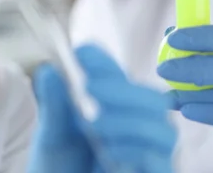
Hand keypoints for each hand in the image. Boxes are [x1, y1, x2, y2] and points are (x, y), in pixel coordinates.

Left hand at [28, 45, 175, 172]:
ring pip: (163, 129)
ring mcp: (148, 155)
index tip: (82, 52)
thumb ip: (55, 104)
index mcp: (115, 109)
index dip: (106, 63)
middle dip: (122, 90)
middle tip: (89, 87)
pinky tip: (111, 148)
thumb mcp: (53, 134)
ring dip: (129, 120)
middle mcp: (136, 129)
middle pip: (152, 100)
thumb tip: (49, 70)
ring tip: (95, 123)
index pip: (119, 78)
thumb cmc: (58, 167)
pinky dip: (138, 150)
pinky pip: (160, 161)